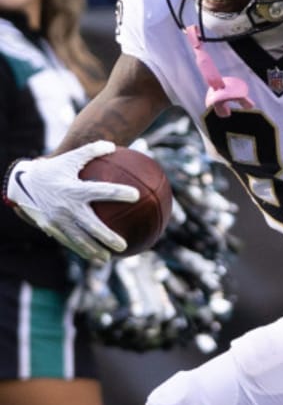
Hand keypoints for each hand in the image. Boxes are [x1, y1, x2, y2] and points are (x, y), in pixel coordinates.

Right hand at [4, 141, 137, 263]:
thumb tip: (114, 145)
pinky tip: (94, 258)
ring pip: (78, 239)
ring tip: (107, 259)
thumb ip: (92, 151)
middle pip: (91, 225)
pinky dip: (81, 250)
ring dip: (93, 251)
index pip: (101, 190)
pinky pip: (68, 241)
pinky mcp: (51, 227)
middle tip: (122, 245)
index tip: (136, 195)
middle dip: (107, 236)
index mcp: (75, 188)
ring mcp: (58, 219)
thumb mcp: (70, 158)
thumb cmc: (53, 170)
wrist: (23, 182)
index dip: (118, 192)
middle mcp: (67, 206)